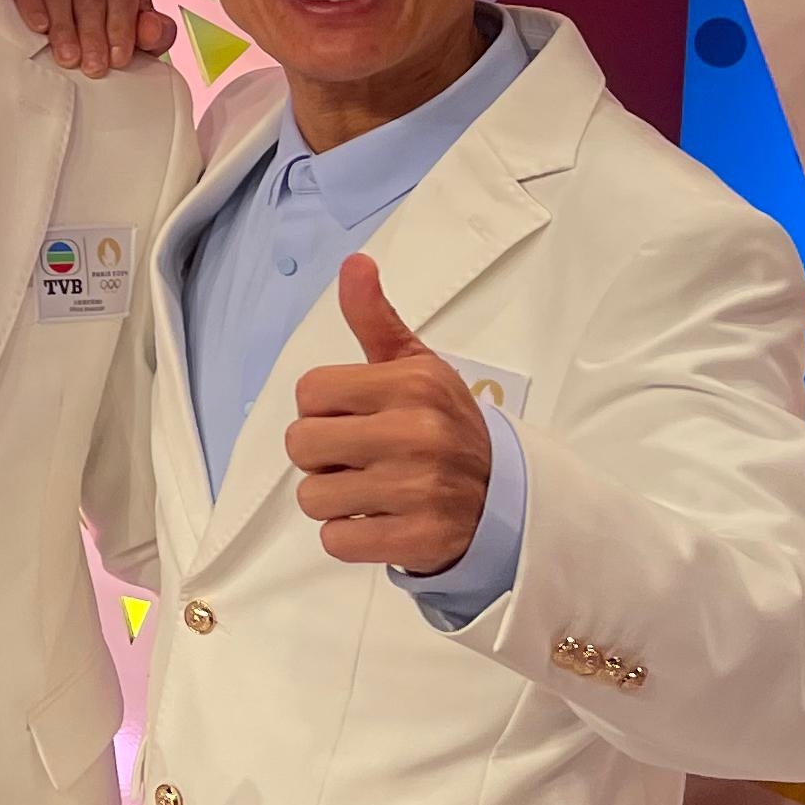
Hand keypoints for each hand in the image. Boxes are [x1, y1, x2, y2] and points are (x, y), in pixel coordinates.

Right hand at [0, 0, 177, 75]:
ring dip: (64, 28)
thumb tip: (150, 30)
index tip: (118, 59)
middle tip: (93, 67)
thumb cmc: (111, 27)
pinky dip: (32, 6)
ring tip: (69, 58)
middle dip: (93, 34)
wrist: (77, 26)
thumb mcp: (140, 33)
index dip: (121, 28)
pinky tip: (40, 27)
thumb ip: (155, 32)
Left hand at [285, 258, 492, 571]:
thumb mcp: (417, 366)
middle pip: (300, 445)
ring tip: (373, 489)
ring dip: (333, 499)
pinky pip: (335, 540)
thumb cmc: (444, 424)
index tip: (356, 417)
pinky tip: (382, 519)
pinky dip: (350, 536)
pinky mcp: (419, 540)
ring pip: (312, 497)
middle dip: (321, 456)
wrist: (504, 497)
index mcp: (412, 383)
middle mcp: (416, 433)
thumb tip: (354, 264)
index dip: (323, 409)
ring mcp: (418, 490)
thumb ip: (375, 318)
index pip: (308, 392)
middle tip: (361, 457)